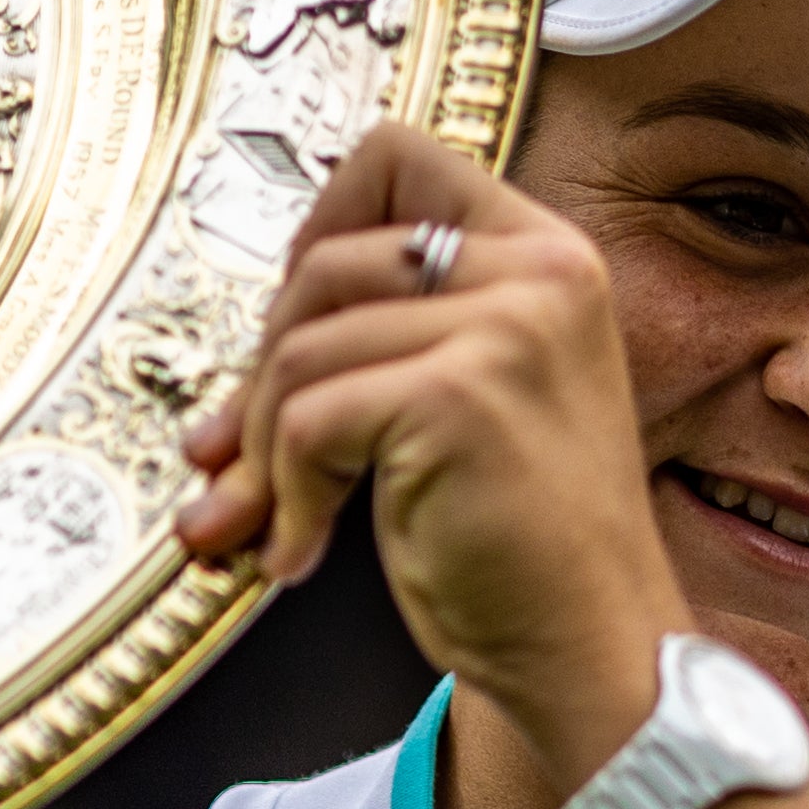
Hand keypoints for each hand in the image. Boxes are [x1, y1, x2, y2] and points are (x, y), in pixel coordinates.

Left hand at [174, 129, 685, 777]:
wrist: (591, 650)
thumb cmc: (528, 547)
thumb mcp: (469, 407)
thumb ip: (383, 352)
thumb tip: (216, 406)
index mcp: (549, 257)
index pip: (397, 158)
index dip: (319, 227)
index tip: (292, 323)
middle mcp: (540, 273)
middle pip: (324, 262)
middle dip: (263, 372)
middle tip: (243, 458)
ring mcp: (507, 329)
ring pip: (302, 347)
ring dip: (263, 450)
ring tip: (278, 519)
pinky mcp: (460, 397)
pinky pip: (308, 421)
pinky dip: (287, 497)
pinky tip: (305, 554)